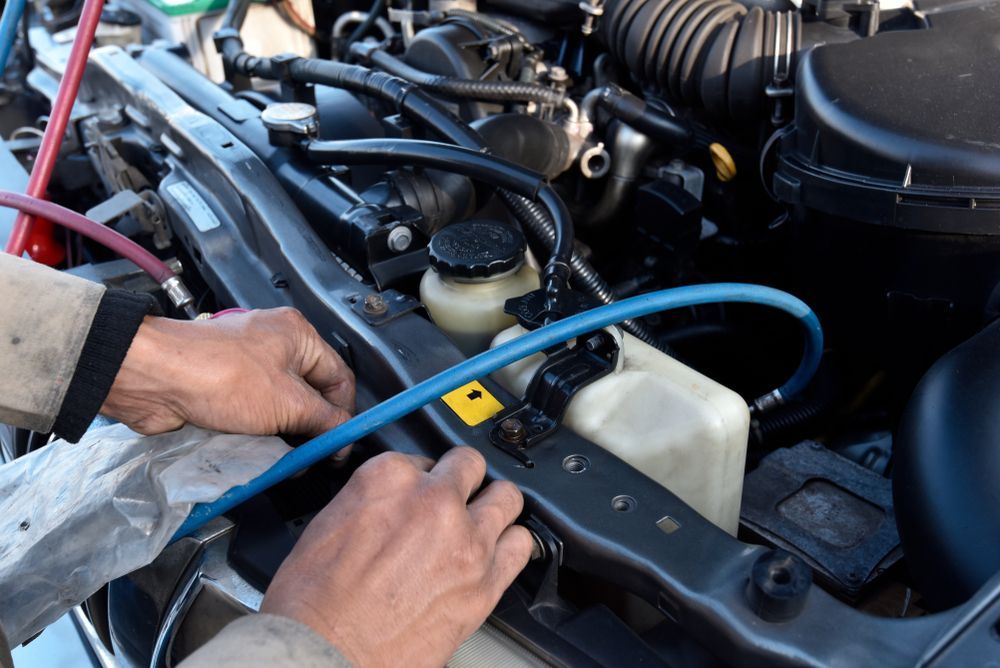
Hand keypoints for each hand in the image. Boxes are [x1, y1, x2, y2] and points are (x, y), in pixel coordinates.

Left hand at [101, 307, 354, 436]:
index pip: (339, 378)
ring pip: (282, 408)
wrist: (153, 379)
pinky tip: (257, 449)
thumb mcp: (287, 404)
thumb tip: (343, 436)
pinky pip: (255, 413)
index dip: (344, 415)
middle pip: (310, 394)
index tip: (339, 446)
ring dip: (284, 435)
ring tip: (281, 457)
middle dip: (312, 428)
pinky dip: (260, 433)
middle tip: (310, 456)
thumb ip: (325, 421)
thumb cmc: (218, 375)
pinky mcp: (224, 387)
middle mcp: (274, 345)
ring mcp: (247, 366)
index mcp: (297, 335)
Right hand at [260, 448, 533, 666]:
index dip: (421, 480)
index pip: (422, 458)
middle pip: (469, 465)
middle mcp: (433, 500)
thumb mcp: (327, 524)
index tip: (418, 497)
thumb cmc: (314, 603)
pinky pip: (521, 545)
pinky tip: (499, 551)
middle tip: (454, 500)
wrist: (325, 653)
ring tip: (484, 521)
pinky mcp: (486, 581)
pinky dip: (512, 545)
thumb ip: (370, 501)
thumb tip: (391, 503)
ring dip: (494, 507)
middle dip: (462, 481)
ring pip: (506, 498)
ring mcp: (465, 539)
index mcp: (388, 479)